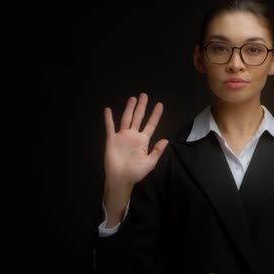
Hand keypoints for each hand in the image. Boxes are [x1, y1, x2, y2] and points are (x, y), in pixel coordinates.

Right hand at [102, 93, 167, 221]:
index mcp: (143, 140)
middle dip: (141, 107)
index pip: (151, 124)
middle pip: (138, 118)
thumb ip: (157, 151)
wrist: (121, 178)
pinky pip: (110, 127)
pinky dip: (108, 118)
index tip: (160, 105)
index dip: (155, 115)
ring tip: (132, 98)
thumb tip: (166, 140)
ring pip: (126, 119)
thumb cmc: (136, 172)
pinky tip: (108, 110)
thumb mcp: (150, 162)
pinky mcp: (112, 139)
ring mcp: (122, 136)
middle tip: (144, 95)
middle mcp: (133, 136)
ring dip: (129, 108)